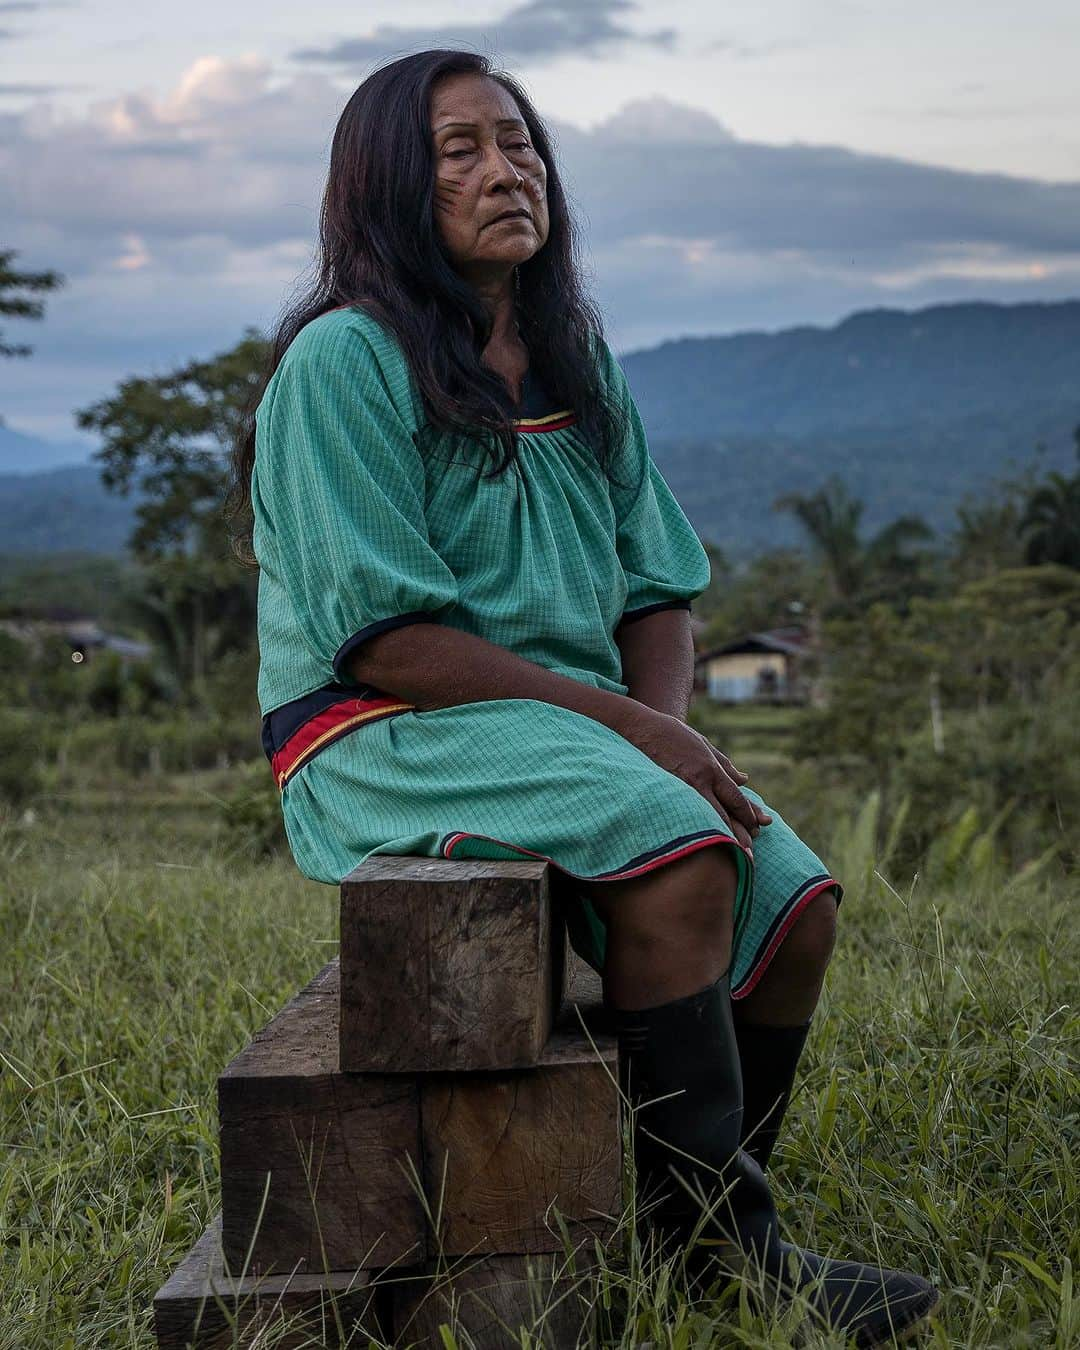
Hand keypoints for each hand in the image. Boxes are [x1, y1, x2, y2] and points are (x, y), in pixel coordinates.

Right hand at [620, 709, 772, 856]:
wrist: (641, 727)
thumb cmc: (672, 734)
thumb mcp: (703, 744)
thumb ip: (725, 764)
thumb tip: (745, 780)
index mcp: (712, 769)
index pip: (736, 798)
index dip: (749, 814)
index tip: (759, 828)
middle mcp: (700, 780)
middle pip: (725, 814)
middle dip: (739, 835)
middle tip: (750, 856)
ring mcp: (681, 788)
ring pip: (706, 819)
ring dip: (721, 838)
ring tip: (733, 857)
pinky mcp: (665, 793)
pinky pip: (685, 816)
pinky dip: (695, 831)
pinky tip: (700, 845)